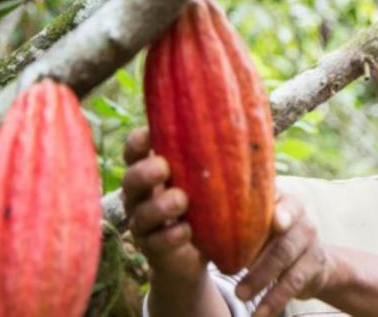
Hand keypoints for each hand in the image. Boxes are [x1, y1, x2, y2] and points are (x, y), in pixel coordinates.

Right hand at [122, 127, 205, 280]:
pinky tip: (187, 230)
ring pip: (140, 214)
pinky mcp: (153, 250)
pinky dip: (170, 236)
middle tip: (164, 168)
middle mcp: (140, 196)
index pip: (134, 151)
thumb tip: (248, 124)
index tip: (150, 135)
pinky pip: (155, 243)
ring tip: (181, 201)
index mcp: (150, 171)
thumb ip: (215, 158)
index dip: (137, 142)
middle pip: (129, 180)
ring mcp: (143, 224)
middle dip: (144, 172)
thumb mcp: (208, 179)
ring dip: (159, 206)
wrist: (199, 253)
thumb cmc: (205, 203)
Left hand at [235, 193, 333, 316]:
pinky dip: (275, 300)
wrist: (311, 261)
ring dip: (261, 278)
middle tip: (229, 273)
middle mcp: (300, 218)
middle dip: (257, 255)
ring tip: (240, 295)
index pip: (279, 199)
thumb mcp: (259, 226)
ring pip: (286, 258)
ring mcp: (310, 241)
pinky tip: (259, 313)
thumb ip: (237, 221)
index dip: (278, 209)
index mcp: (282, 201)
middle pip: (280, 234)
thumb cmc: (270, 238)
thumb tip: (193, 224)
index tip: (275, 220)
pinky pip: (294, 283)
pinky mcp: (314, 266)